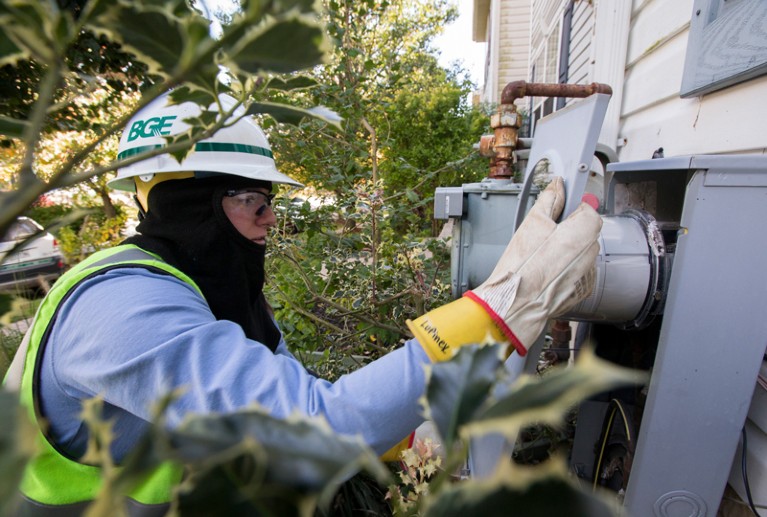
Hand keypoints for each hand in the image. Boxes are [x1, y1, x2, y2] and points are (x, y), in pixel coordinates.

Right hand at [466, 177, 601, 354]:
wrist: (515, 304)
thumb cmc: (521, 268)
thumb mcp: (532, 224)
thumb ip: (549, 200)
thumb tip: (557, 185)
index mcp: (582, 233)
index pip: (589, 211)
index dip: (572, 210)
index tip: (559, 212)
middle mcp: (590, 254)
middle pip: (586, 232)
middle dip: (569, 231)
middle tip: (545, 236)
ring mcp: (587, 274)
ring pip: (582, 253)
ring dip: (568, 252)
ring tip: (543, 258)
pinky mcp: (581, 290)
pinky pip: (578, 272)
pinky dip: (566, 270)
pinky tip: (547, 272)